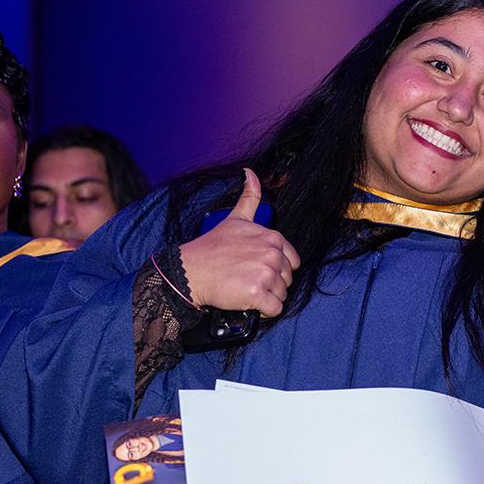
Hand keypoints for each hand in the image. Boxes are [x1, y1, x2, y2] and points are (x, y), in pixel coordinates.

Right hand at [178, 168, 299, 317]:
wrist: (191, 271)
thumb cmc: (212, 247)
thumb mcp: (235, 218)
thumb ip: (250, 197)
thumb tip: (250, 173)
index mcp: (273, 238)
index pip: (292, 261)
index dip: (277, 269)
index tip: (258, 268)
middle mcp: (272, 254)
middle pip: (287, 279)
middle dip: (271, 284)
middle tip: (248, 279)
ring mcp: (266, 273)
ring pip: (282, 295)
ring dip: (267, 297)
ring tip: (246, 289)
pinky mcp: (257, 293)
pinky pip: (275, 309)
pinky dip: (265, 311)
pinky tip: (250, 302)